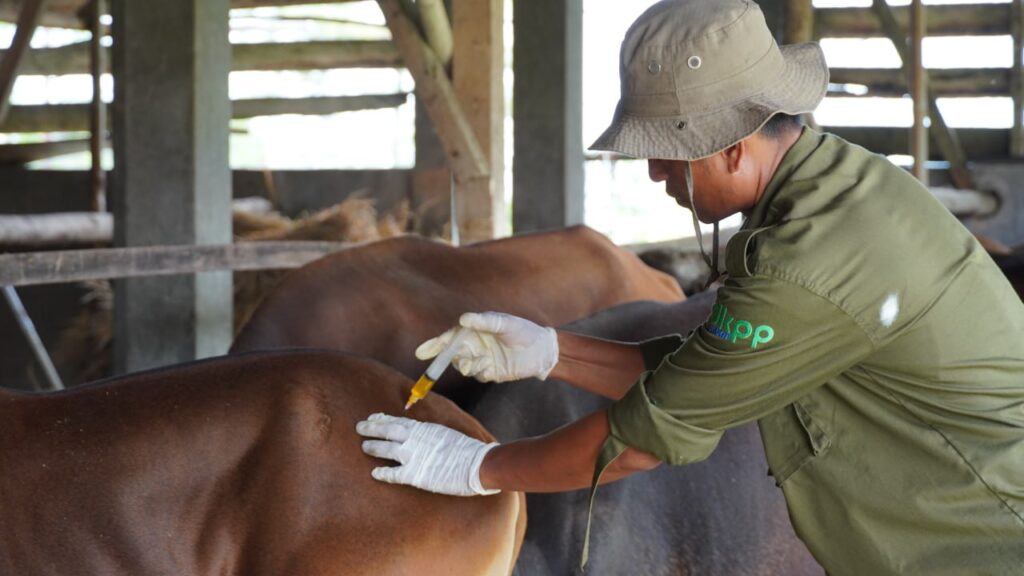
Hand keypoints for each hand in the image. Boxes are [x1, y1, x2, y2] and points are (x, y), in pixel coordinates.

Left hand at [356, 413, 499, 495]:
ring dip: (373, 447)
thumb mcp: (445, 434)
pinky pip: (393, 473)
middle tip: (359, 427)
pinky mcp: (415, 474)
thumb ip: (430, 434)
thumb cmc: (466, 450)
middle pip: (386, 431)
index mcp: (424, 428)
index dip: (382, 419)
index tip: (373, 417)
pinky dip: (382, 473)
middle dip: (371, 428)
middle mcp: (415, 439)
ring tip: (363, 447)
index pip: (397, 420)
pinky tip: (374, 473)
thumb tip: (423, 436)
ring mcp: (413, 456)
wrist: (477, 464)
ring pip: (385, 449)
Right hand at [415, 312, 558, 381]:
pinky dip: (481, 372)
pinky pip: (478, 375)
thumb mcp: (505, 323)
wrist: (543, 351)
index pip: (449, 338)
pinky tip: (492, 367)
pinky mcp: (490, 372)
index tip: (421, 353)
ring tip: (484, 361)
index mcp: (474, 330)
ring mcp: (481, 359)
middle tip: (462, 358)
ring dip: (468, 365)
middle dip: (450, 359)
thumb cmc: (524, 331)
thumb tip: (463, 319)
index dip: (434, 345)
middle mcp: (474, 345)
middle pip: (452, 354)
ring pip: (463, 366)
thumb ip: (484, 322)